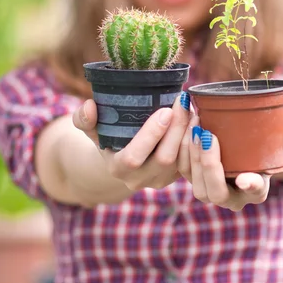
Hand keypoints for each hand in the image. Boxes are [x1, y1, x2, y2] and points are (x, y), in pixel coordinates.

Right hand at [73, 94, 190, 190]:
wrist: (122, 160)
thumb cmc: (108, 137)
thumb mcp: (92, 129)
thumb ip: (84, 119)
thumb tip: (89, 106)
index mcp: (118, 169)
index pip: (134, 158)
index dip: (150, 136)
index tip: (164, 111)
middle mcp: (140, 180)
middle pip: (164, 158)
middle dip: (176, 129)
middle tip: (182, 102)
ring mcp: (161, 181)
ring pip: (181, 160)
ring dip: (189, 133)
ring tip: (193, 107)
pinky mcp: (177, 177)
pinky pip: (191, 162)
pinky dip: (196, 141)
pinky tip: (198, 119)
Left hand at [177, 114, 270, 211]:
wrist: (249, 139)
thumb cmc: (271, 139)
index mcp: (258, 189)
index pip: (255, 192)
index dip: (251, 187)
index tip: (246, 179)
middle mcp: (233, 196)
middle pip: (216, 192)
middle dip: (209, 165)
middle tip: (207, 135)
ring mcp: (211, 189)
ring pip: (196, 184)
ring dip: (191, 155)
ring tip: (195, 126)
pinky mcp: (194, 177)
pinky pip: (182, 170)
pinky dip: (181, 149)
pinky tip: (184, 125)